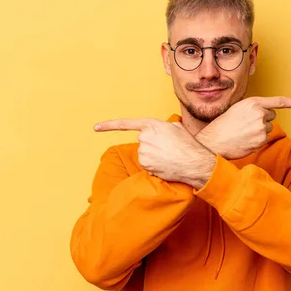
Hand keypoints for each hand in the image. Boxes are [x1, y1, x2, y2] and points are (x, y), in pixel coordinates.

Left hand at [94, 118, 215, 188]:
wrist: (194, 161)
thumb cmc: (188, 145)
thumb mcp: (177, 128)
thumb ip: (163, 127)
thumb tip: (161, 130)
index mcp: (151, 125)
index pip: (126, 124)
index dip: (109, 125)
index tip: (96, 127)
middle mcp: (144, 137)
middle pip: (142, 142)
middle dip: (152, 146)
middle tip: (167, 149)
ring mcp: (144, 151)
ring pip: (144, 154)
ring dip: (153, 157)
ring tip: (168, 157)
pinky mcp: (146, 164)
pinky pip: (147, 165)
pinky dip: (154, 166)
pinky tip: (165, 165)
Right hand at [195, 96, 290, 159]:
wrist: (214, 141)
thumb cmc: (223, 125)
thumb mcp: (238, 109)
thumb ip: (254, 108)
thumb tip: (266, 114)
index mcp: (254, 102)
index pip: (280, 101)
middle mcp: (259, 113)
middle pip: (272, 116)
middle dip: (263, 119)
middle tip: (246, 124)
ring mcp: (261, 127)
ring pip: (268, 128)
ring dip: (259, 131)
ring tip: (243, 132)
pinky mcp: (261, 140)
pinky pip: (265, 139)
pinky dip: (257, 140)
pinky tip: (245, 140)